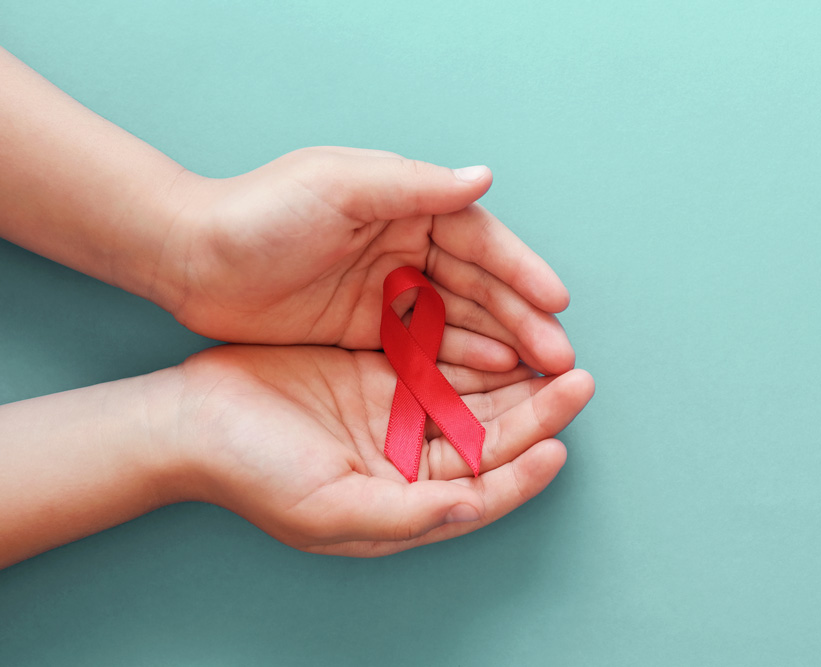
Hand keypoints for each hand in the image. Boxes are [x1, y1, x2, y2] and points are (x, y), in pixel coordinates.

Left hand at [159, 147, 574, 373]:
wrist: (192, 259)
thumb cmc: (261, 213)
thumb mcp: (338, 186)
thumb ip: (414, 187)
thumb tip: (484, 179)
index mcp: (407, 204)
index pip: (479, 240)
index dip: (522, 272)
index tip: (558, 302)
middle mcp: (407, 245)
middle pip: (480, 286)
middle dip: (523, 320)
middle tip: (561, 358)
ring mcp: (390, 290)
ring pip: (461, 320)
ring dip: (502, 345)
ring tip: (540, 376)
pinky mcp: (369, 328)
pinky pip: (426, 347)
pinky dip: (460, 363)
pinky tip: (489, 380)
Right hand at [172, 344, 593, 555]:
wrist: (193, 419)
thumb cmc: (253, 473)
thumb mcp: (331, 508)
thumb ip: (407, 514)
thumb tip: (473, 509)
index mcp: (404, 500)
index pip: (483, 489)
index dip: (525, 471)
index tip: (561, 445)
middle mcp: (410, 460)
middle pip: (490, 437)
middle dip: (536, 412)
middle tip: (578, 380)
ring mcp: (398, 413)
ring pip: (472, 396)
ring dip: (513, 377)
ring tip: (552, 351)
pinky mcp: (381, 372)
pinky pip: (439, 359)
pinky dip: (470, 347)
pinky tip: (500, 331)